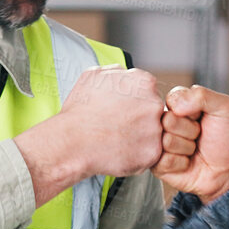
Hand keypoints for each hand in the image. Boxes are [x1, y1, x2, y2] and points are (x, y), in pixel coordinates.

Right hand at [14, 67, 163, 205]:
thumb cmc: (79, 111)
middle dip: (138, 120)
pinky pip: (149, 154)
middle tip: (118, 127)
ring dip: (139, 137)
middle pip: (153, 112)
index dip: (133, 103)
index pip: (148, 92)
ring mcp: (156, 128)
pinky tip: (119, 152)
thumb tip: (123, 74)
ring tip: (117, 140)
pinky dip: (136, 155)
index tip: (121, 111)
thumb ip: (116, 72)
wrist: (72, 141)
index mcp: (144, 82)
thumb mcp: (93, 76)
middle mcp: (154, 103)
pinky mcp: (153, 152)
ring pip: (153, 134)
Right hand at [155, 85, 228, 202]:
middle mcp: (166, 122)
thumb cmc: (227, 139)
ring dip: (187, 148)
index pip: (172, 99)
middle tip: (199, 136)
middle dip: (190, 130)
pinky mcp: (156, 163)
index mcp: (179, 104)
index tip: (202, 118)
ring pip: (166, 141)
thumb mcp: (226, 109)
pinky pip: (163, 160)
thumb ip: (203, 95)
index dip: (191, 111)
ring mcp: (159, 142)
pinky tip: (187, 163)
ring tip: (194, 150)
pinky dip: (180, 163)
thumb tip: (175, 105)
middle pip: (167, 120)